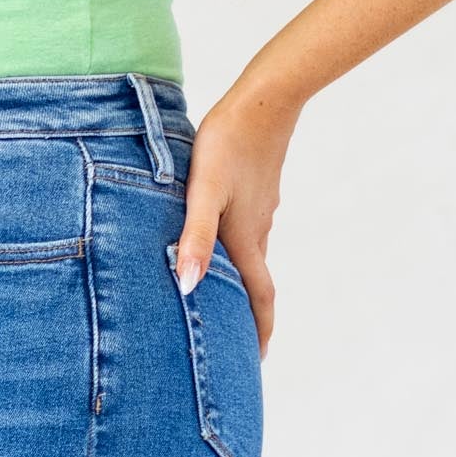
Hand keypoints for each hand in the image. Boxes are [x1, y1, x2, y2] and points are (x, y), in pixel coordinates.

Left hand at [175, 84, 299, 355]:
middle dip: (249, 316)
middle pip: (256, 284)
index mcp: (245, 240)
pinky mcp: (258, 190)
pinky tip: (222, 244)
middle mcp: (257, 231)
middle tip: (238, 342)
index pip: (258, 299)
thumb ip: (195, 237)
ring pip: (251, 258)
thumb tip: (188, 287)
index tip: (256, 360)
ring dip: (242, 283)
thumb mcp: (204, 190)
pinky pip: (249, 232)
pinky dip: (237, 253)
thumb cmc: (229, 141)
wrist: (266, 96)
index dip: (259, 332)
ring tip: (224, 299)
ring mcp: (261, 210)